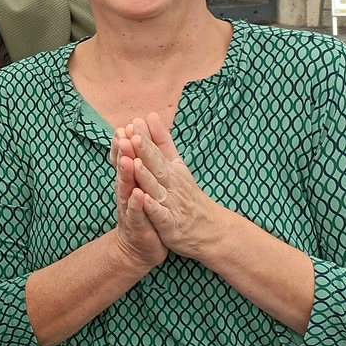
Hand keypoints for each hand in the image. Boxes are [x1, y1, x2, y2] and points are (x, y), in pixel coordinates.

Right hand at [110, 128, 166, 272]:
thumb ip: (139, 163)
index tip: (125, 126)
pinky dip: (137, 204)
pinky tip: (139, 194)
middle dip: (123, 153)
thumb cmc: (143, 212)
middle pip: (123, 170)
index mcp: (129, 181)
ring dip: (126, 175)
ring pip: (126, 189)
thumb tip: (135, 138)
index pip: (124, 159)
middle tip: (123, 136)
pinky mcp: (137, 225)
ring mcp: (129, 209)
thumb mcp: (140, 185)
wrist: (138, 248)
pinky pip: (137, 213)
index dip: (123, 144)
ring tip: (128, 161)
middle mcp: (125, 192)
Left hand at [120, 113, 222, 261]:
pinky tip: (143, 199)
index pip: (156, 152)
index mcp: (171, 170)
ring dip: (146, 176)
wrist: (212, 230)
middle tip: (133, 136)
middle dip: (145, 152)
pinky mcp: (170, 224)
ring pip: (157, 189)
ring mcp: (172, 204)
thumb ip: (163, 142)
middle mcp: (172, 184)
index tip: (134, 122)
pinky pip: (160, 215)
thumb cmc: (188, 196)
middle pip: (157, 166)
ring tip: (134, 162)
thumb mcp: (177, 165)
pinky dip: (152, 207)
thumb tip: (150, 115)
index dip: (145, 139)